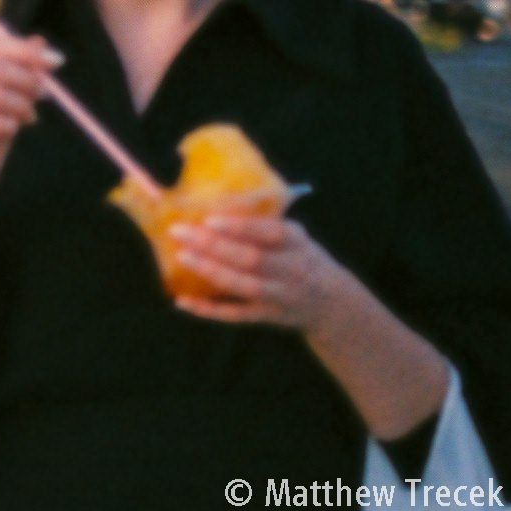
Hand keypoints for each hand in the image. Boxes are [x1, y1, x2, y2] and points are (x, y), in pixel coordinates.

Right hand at [0, 25, 60, 210]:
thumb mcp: (9, 99)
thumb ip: (20, 71)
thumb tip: (39, 41)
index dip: (25, 50)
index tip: (57, 61)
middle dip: (27, 77)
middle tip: (46, 93)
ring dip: (22, 104)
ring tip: (30, 117)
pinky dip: (11, 123)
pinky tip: (15, 130)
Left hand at [171, 212, 349, 332]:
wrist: (332, 303)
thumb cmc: (299, 256)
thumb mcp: (292, 235)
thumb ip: (261, 220)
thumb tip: (211, 194)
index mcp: (296, 241)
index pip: (270, 232)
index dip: (240, 227)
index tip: (209, 219)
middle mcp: (291, 269)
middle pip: (252, 259)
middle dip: (214, 246)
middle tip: (178, 231)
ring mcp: (280, 295)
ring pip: (243, 285)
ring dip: (210, 272)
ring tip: (182, 256)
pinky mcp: (268, 316)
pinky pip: (236, 314)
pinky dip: (209, 309)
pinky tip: (183, 300)